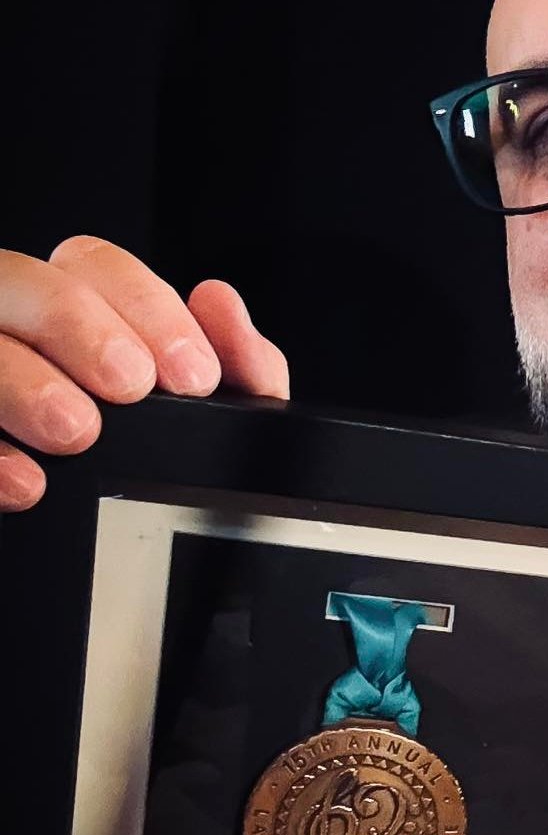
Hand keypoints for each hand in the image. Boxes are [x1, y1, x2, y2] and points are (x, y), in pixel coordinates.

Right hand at [0, 235, 289, 511]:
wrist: (112, 569)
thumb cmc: (150, 464)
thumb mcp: (207, 417)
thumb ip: (237, 366)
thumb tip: (220, 303)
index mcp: (71, 309)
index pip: (93, 265)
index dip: (146, 308)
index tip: (191, 374)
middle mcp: (6, 325)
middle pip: (18, 282)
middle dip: (79, 327)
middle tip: (129, 387)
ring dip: (21, 381)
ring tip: (76, 430)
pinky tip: (24, 481)